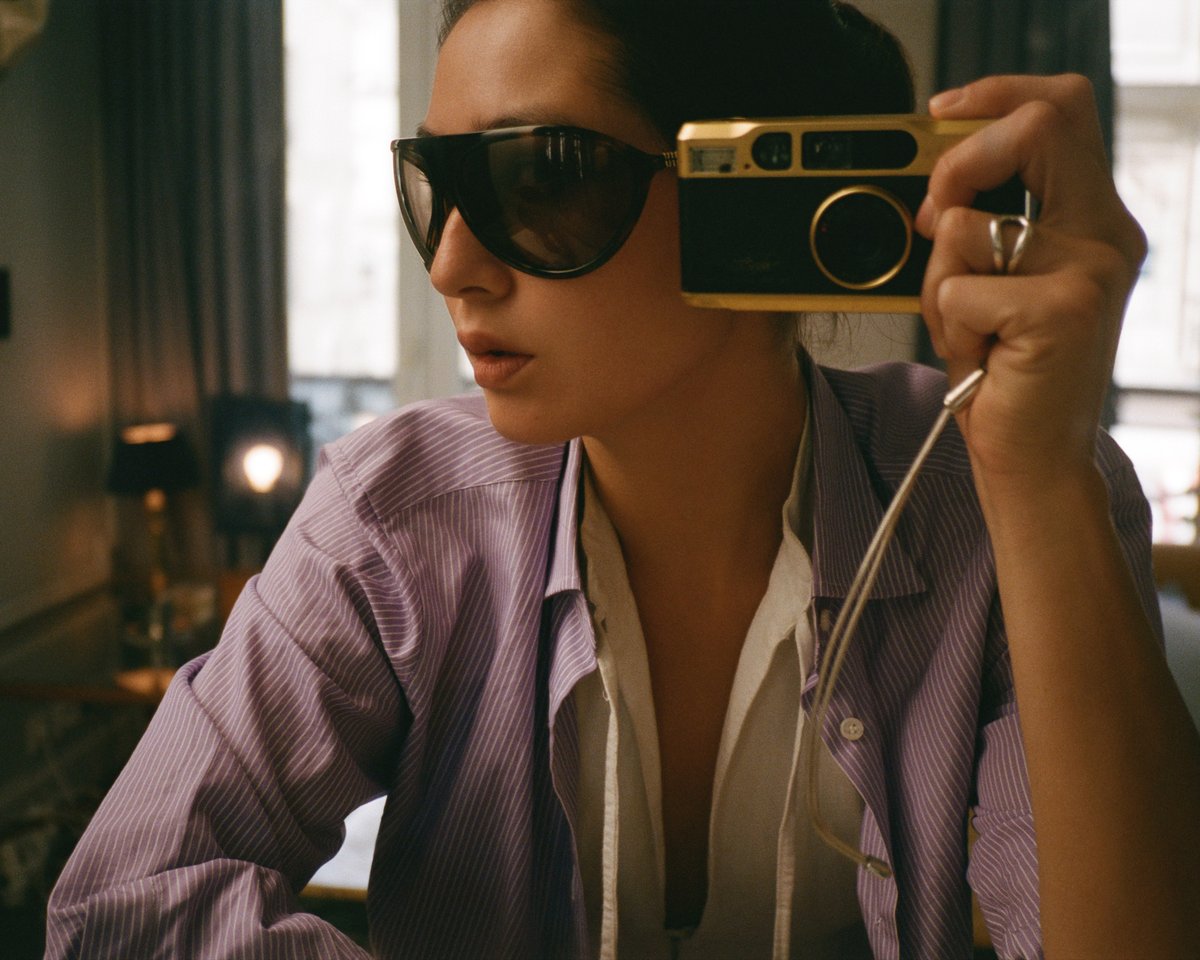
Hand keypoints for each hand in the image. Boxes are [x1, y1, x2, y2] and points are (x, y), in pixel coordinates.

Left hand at [916, 74, 1146, 490]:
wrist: (1032, 459)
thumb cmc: (1006, 374)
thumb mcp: (991, 286)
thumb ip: (978, 230)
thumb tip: (936, 192)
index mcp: (1092, 222)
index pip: (1061, 110)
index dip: (997, 94)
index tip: (942, 113)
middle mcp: (1106, 236)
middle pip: (1039, 125)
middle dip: (959, 162)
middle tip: (931, 216)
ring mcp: (1092, 271)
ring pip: (966, 227)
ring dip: (939, 282)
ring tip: (968, 329)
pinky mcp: (1062, 311)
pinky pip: (958, 289)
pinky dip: (947, 325)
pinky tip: (980, 357)